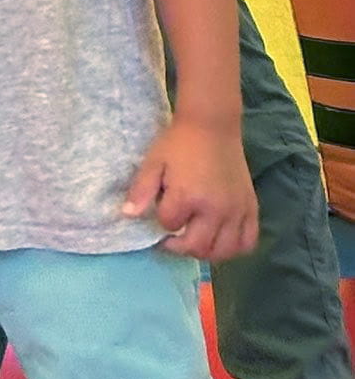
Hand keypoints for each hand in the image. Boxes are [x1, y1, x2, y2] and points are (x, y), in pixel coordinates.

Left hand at [122, 117, 257, 262]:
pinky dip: (234, 248)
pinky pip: (248, 241)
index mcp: (187, 197)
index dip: (161, 223)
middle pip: (197, 247)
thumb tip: (127, 215)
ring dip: (206, 252)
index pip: (169, 226)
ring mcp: (236, 210)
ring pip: (223, 251)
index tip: (160, 214)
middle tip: (173, 239)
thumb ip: (140, 191)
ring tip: (195, 241)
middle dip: (180, 247)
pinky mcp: (250, 207)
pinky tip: (220, 240)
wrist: (212, 125)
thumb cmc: (179, 144)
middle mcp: (215, 208)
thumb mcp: (153, 163)